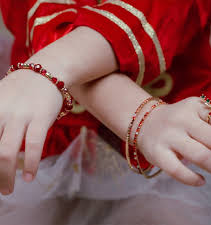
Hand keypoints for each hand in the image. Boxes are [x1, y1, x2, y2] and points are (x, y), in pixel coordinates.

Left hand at [0, 69, 62, 194]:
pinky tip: (30, 178)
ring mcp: (21, 116)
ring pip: (7, 153)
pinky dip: (32, 164)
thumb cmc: (22, 87)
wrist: (47, 72)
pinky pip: (34, 146)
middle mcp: (1, 113)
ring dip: (5, 177)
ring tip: (7, 190)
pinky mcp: (41, 118)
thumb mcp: (0, 97)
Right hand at [138, 97, 210, 185]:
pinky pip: (178, 170)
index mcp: (194, 106)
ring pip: (201, 156)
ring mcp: (167, 136)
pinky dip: (193, 179)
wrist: (145, 122)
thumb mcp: (196, 112)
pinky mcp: (157, 153)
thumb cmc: (177, 120)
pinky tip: (201, 180)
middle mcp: (181, 119)